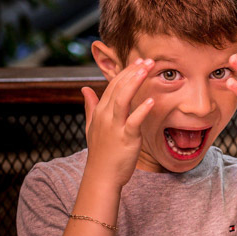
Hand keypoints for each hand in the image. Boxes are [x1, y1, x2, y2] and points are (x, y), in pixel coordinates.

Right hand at [82, 57, 153, 186]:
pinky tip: (151, 101)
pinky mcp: (126, 138)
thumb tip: (85, 89)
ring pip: (123, 99)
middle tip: (147, 60)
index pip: (113, 86)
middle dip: (133, 72)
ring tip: (146, 70)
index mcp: (101, 112)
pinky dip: (141, 110)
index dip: (126, 72)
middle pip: (119, 88)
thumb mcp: (92, 126)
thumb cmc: (101, 152)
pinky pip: (133, 122)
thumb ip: (90, 106)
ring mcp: (115, 127)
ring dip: (134, 83)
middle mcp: (106, 116)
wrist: (101, 175)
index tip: (139, 62)